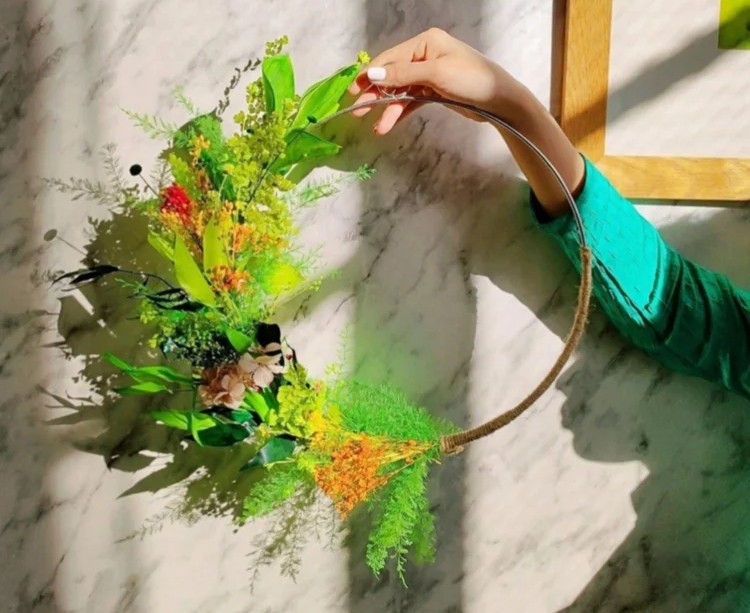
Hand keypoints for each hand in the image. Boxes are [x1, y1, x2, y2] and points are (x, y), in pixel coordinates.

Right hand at [348, 28, 526, 134]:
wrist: (500, 101)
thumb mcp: (436, 74)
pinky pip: (411, 101)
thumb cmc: (472, 79)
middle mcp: (425, 56)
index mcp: (425, 43)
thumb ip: (403, 75)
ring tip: (378, 128)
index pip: (390, 58)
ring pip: (400, 92)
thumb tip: (373, 74)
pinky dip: (400, 112)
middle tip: (357, 111)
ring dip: (388, 109)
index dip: (371, 74)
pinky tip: (389, 124)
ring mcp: (429, 75)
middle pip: (392, 76)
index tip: (354, 91)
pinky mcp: (434, 92)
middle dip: (375, 94)